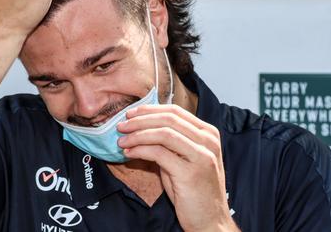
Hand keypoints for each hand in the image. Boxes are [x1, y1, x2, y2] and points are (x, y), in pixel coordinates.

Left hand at [117, 105, 238, 231]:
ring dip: (137, 135)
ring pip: (163, 133)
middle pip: (168, 119)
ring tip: (122, 141)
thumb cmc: (194, 190)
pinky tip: (129, 153)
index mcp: (208, 133)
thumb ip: (171, 142)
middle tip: (121, 126)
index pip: (175, 111)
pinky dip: (140, 150)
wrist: (210, 220)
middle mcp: (208, 141)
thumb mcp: (184, 159)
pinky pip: (159, 153)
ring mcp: (202, 156)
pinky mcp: (190, 172)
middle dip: (140, 120)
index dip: (149, 110)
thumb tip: (142, 126)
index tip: (130, 114)